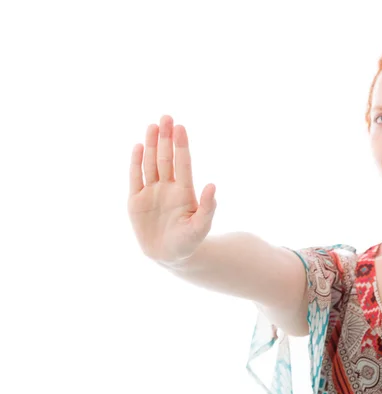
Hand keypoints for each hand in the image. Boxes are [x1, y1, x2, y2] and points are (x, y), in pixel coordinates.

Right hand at [127, 115, 216, 265]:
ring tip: (153, 126)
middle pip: (166, 158)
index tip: (181, 128)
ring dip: (152, 145)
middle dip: (166, 138)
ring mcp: (152, 192)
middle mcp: (168, 187)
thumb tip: (213, 185)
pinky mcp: (136, 201)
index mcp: (185, 191)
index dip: (182, 146)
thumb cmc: (189, 241)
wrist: (169, 256)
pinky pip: (136, 178)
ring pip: (151, 163)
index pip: (183, 164)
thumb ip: (208, 208)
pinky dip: (136, 163)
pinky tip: (138, 147)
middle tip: (166, 117)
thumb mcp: (201, 227)